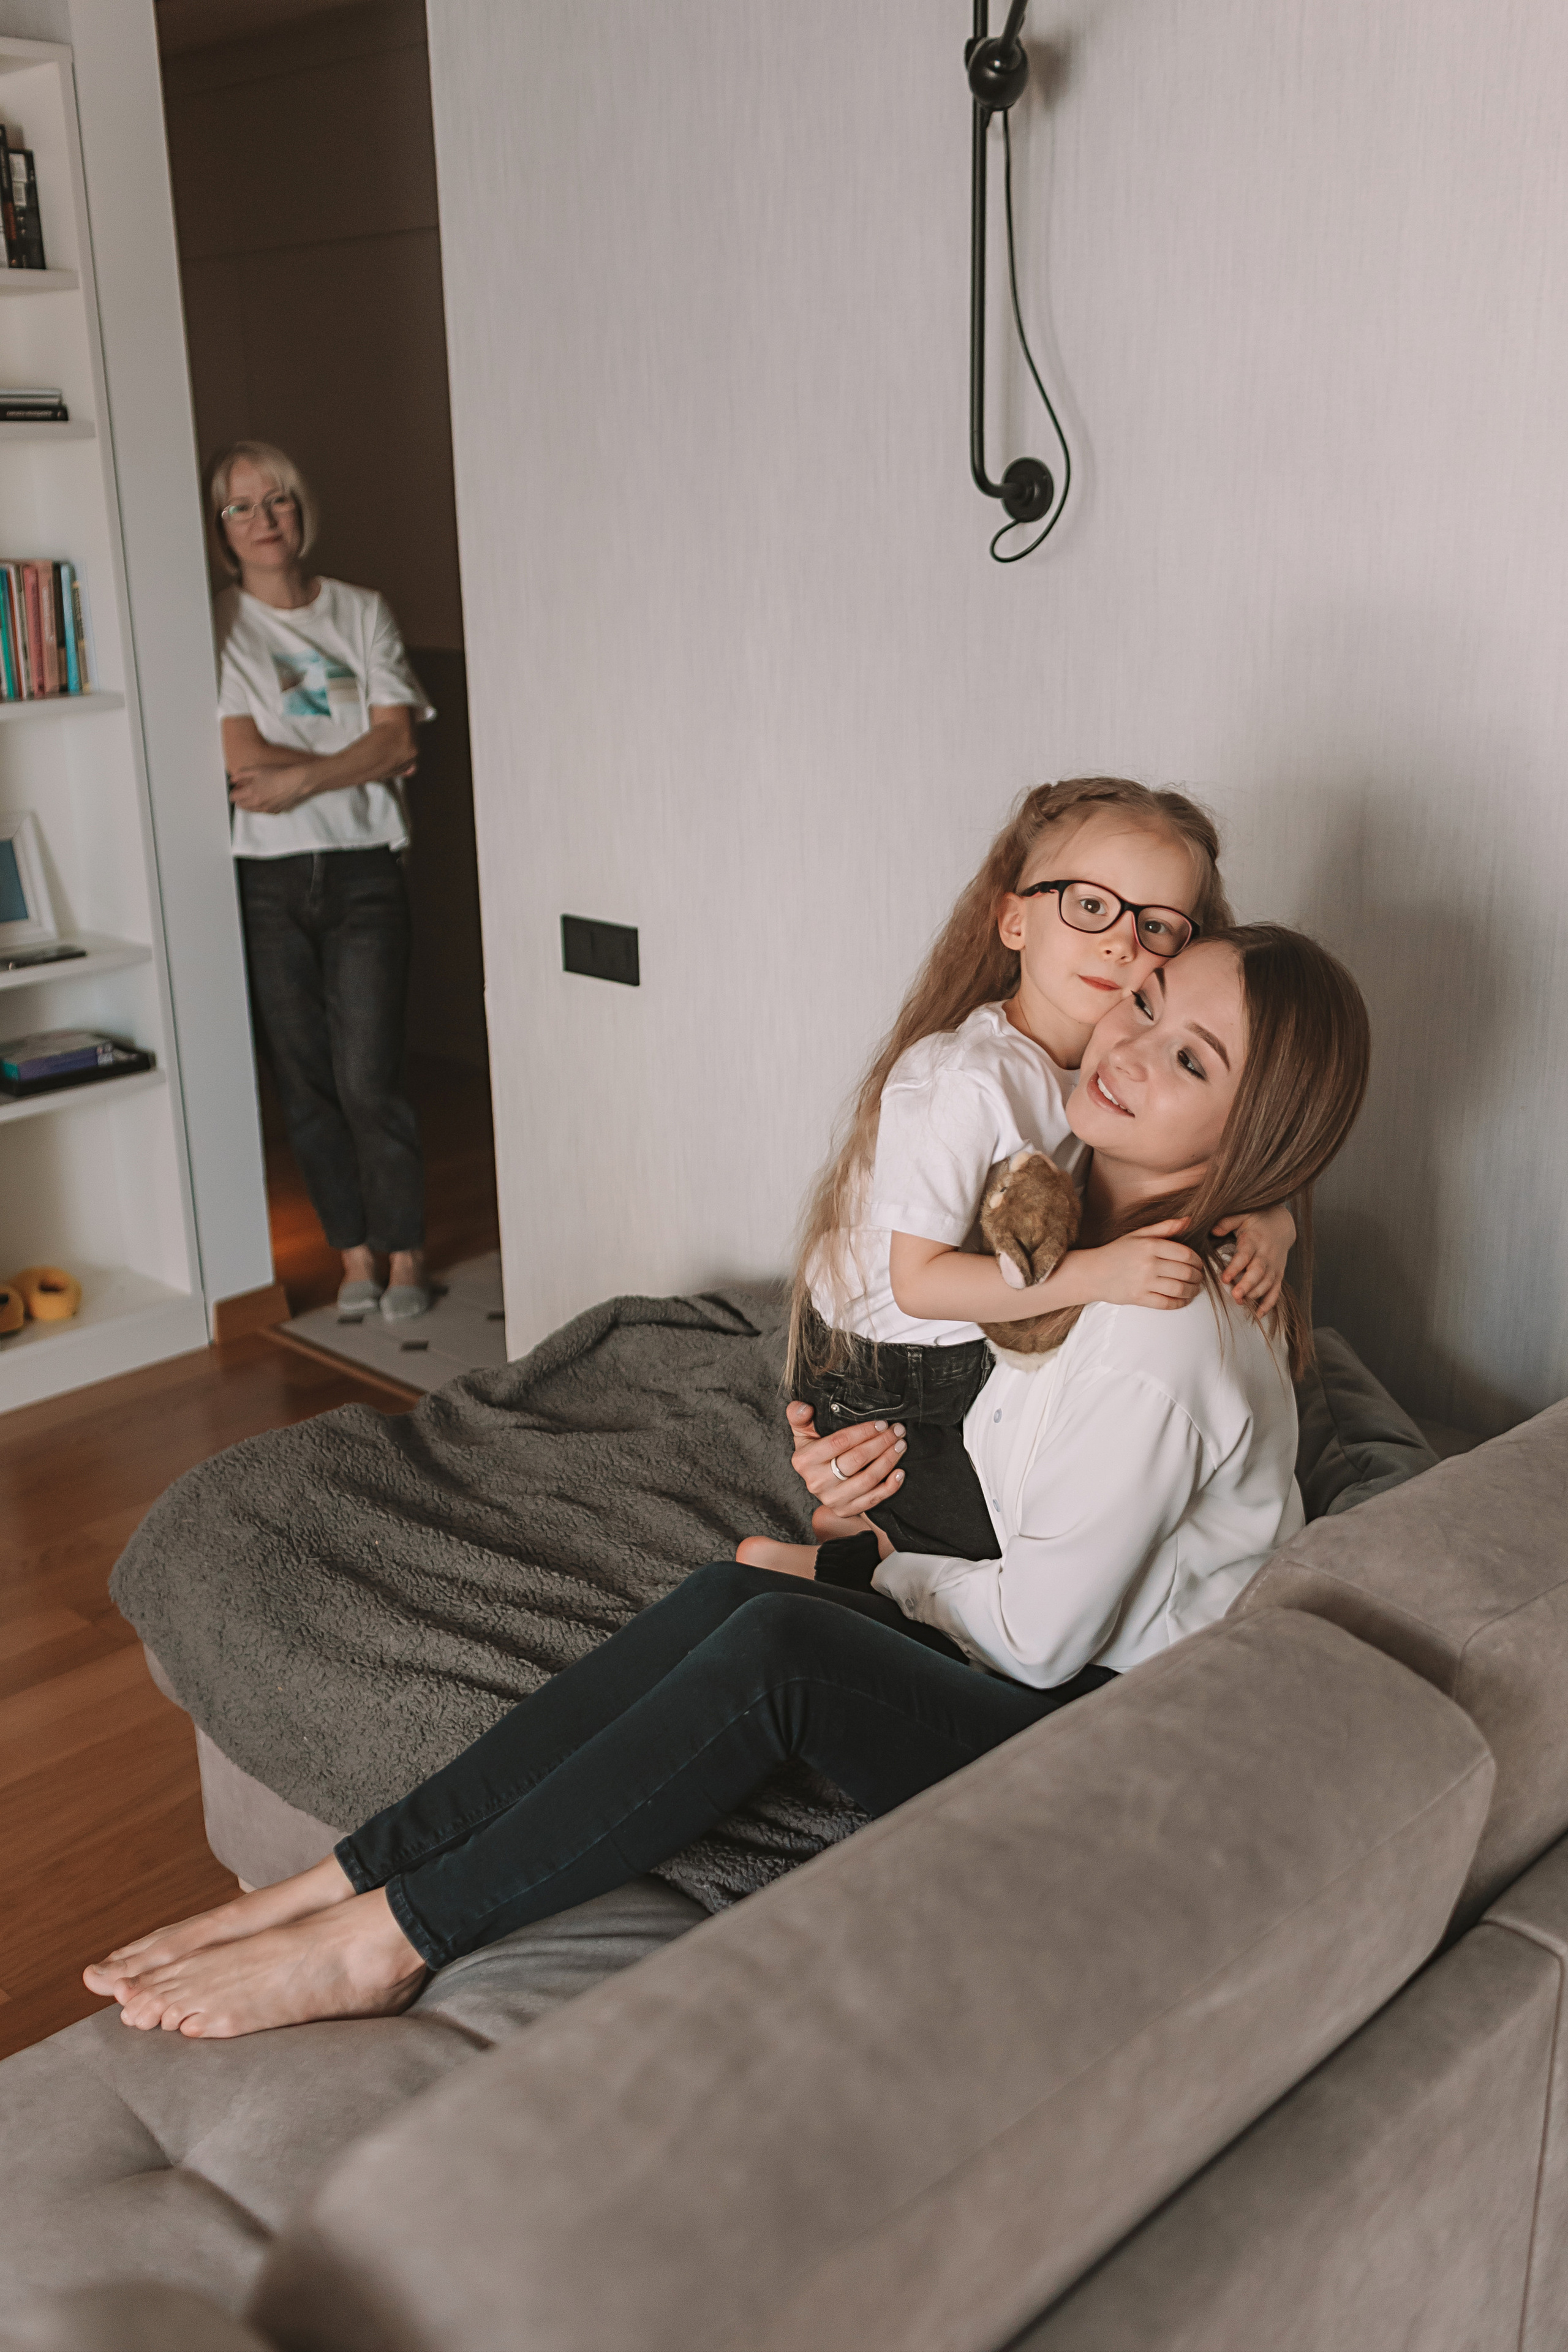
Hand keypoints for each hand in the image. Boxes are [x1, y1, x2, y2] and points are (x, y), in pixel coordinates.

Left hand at [228, 761, 320, 813]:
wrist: (297, 782)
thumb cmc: (278, 774)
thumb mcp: (257, 769)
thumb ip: (241, 774)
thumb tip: (232, 780)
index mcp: (251, 793)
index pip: (234, 797)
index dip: (233, 792)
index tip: (236, 789)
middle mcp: (258, 804)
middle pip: (241, 806)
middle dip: (240, 799)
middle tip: (243, 792)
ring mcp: (267, 809)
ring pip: (251, 810)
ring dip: (249, 804)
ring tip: (254, 794)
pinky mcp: (275, 811)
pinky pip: (262, 811)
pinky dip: (260, 806)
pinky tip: (265, 797)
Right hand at [785, 1400, 905, 1515]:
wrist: (818, 1482)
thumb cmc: (814, 1451)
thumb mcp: (803, 1433)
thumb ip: (799, 1416)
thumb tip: (804, 1408)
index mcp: (805, 1460)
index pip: (839, 1442)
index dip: (863, 1431)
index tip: (882, 1423)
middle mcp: (817, 1482)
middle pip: (857, 1460)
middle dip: (881, 1443)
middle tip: (898, 1431)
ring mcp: (832, 1499)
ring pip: (868, 1479)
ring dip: (889, 1460)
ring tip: (901, 1445)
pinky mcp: (845, 1510)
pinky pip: (873, 1500)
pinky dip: (890, 1487)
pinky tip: (900, 1472)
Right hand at [1076, 1222, 1203, 1310]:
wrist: (1092, 1273)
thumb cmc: (1117, 1252)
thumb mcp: (1138, 1234)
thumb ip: (1164, 1227)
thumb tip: (1188, 1220)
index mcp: (1150, 1245)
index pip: (1185, 1254)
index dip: (1197, 1261)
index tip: (1199, 1264)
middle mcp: (1148, 1264)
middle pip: (1185, 1272)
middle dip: (1197, 1277)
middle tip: (1199, 1278)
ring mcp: (1143, 1282)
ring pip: (1179, 1289)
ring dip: (1192, 1291)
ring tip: (1194, 1289)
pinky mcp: (1138, 1298)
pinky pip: (1166, 1303)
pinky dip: (1179, 1303)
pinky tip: (1183, 1300)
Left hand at [1213, 1202, 1294, 1316]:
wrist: (1282, 1224)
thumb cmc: (1256, 1219)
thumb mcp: (1241, 1215)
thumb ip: (1227, 1222)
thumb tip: (1213, 1229)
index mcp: (1254, 1240)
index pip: (1245, 1255)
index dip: (1236, 1267)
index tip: (1225, 1278)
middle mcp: (1266, 1254)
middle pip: (1259, 1272)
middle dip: (1248, 1285)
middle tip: (1236, 1295)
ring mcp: (1274, 1265)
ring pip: (1268, 1283)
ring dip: (1256, 1295)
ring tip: (1241, 1303)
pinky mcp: (1279, 1274)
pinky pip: (1276, 1290)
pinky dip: (1269, 1303)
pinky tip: (1259, 1314)